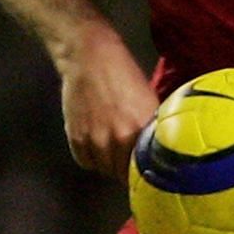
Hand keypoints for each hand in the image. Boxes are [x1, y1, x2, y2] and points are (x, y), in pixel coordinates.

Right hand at [60, 25, 159, 182]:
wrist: (89, 57)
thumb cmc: (123, 74)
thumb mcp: (148, 100)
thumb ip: (150, 129)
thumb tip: (158, 151)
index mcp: (139, 131)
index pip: (144, 170)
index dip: (146, 174)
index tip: (147, 175)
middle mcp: (116, 140)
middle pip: (123, 173)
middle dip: (127, 168)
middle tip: (129, 157)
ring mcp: (93, 140)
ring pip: (104, 169)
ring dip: (109, 163)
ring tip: (112, 147)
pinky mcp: (75, 137)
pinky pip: (85, 161)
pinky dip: (91, 157)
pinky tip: (96, 142)